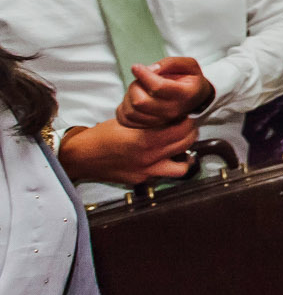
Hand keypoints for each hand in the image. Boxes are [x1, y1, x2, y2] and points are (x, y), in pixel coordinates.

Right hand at [57, 116, 199, 185]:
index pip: (182, 130)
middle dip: (190, 134)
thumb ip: (149, 121)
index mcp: (146, 139)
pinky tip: (161, 156)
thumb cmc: (100, 135)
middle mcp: (149, 157)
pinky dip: (165, 165)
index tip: (186, 116)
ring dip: (184, 155)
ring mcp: (146, 171)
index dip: (188, 121)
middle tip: (187, 127)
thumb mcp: (127, 121)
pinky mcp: (140, 180)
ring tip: (180, 146)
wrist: (80, 156)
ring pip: (180, 168)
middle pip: (185, 145)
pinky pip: (162, 174)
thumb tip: (169, 115)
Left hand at [118, 56, 212, 127]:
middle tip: (141, 79)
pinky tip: (132, 99)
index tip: (137, 67)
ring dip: (129, 96)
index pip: (158, 87)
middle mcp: (172, 111)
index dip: (143, 75)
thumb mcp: (188, 65)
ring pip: (131, 111)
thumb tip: (150, 69)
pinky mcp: (148, 125)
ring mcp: (160, 121)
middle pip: (140, 101)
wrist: (195, 99)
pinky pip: (125, 120)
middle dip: (135, 86)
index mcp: (184, 94)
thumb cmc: (190, 80)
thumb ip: (170, 63)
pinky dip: (123, 108)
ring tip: (139, 89)